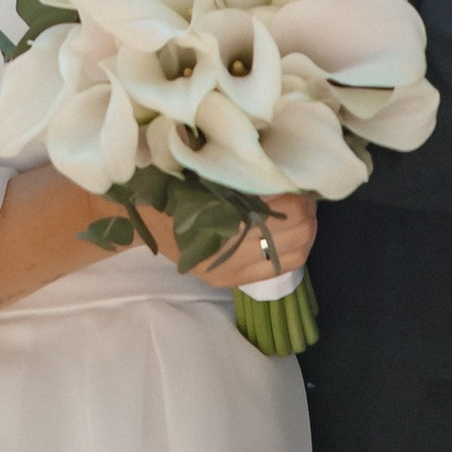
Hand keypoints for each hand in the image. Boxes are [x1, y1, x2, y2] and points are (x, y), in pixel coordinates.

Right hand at [154, 191, 316, 288]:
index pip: (277, 209)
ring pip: (294, 252)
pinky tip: (296, 232)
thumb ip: (242, 178)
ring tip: (304, 210)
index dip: (294, 192)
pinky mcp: (232, 281)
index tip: (297, 176)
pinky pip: (281, 268)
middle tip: (305, 191)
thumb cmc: (177, 186)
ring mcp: (230, 270)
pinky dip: (297, 248)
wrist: (145, 217)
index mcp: (219, 216)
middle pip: (291, 230)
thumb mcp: (208, 175)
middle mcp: (226, 249)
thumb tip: (284, 170)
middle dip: (305, 208)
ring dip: (307, 229)